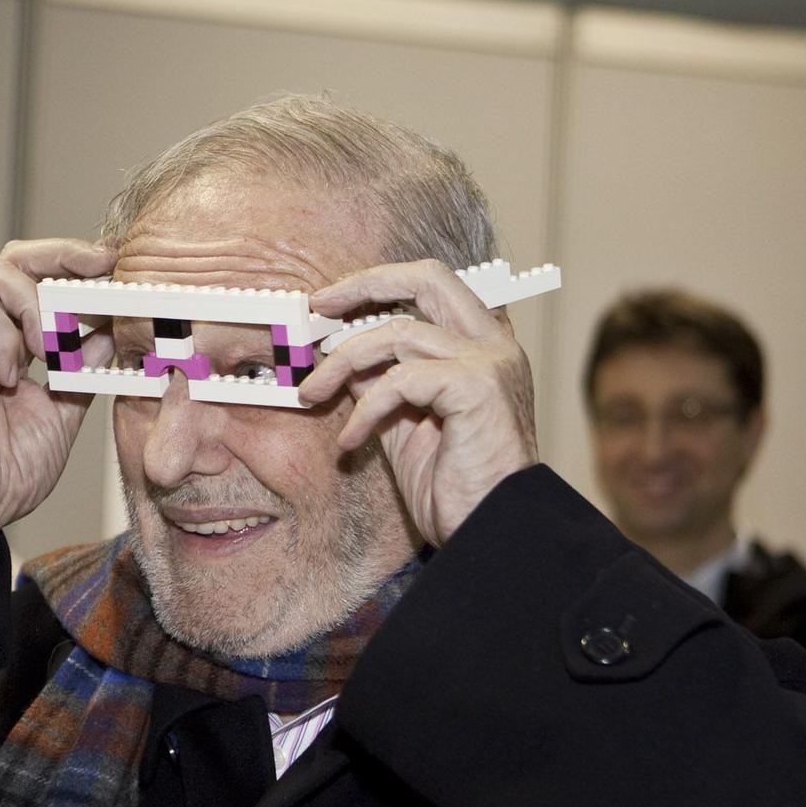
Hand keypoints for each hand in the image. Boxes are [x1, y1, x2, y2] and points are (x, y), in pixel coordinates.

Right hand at [0, 238, 114, 563]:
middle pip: (13, 259)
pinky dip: (3, 339)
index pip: (36, 278)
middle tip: (97, 268)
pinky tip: (12, 376)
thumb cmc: (6, 473)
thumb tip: (111, 331)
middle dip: (60, 255)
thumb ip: (83, 369)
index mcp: (8, 342)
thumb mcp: (63, 412)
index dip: (73, 264)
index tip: (113, 266)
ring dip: (36, 306)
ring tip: (50, 350)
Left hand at [296, 260, 537, 546]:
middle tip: (317, 306)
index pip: (431, 285)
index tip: (330, 303)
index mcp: (482, 345)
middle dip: (363, 285)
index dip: (377, 284)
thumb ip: (382, 383)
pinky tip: (351, 441)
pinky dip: (364, 410)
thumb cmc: (457, 484)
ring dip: (342, 364)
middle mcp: (493, 343)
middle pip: (426, 278)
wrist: (491, 528)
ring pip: (397, 333)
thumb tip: (340, 357)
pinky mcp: (476, 387)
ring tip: (312, 395)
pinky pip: (399, 380)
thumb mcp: (406, 422)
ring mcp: (489, 361)